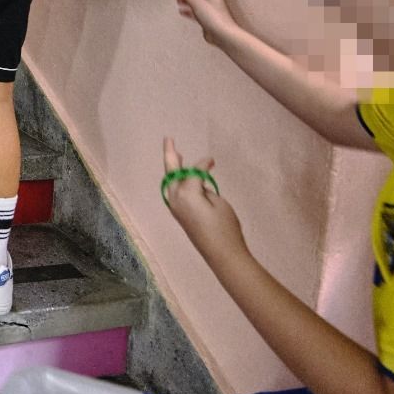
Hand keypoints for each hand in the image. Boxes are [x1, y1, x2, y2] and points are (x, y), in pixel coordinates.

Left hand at [162, 138, 245, 262]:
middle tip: (168, 139)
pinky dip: (177, 182)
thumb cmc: (224, 227)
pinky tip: (181, 177)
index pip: (194, 172)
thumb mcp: (219, 202)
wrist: (222, 254)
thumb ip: (205, 189)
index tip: (212, 161)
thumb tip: (198, 187)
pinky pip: (175, 193)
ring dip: (173, 169)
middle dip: (170, 155)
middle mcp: (175, 199)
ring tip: (174, 154)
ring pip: (171, 183)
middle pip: (171, 173)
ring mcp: (175, 208)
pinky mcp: (179, 215)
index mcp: (186, 193)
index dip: (203, 165)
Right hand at [172, 0, 239, 48]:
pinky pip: (196, 12)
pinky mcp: (208, 20)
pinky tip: (182, 12)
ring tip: (178, 2)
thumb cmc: (214, 18)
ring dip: (187, 1)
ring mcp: (210, 11)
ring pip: (196, 3)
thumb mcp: (197, 2)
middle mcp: (212, 1)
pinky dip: (189, 11)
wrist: (222, 35)